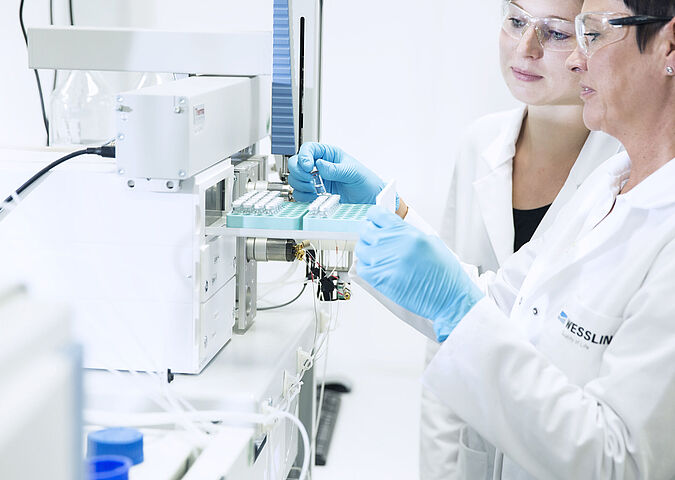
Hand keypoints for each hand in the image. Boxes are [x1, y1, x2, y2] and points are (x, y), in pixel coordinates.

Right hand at [288, 142, 384, 203]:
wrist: (369, 199)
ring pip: (295, 178)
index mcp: (328, 154)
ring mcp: (315, 180)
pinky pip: (300, 193)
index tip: (308, 166)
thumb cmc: (365, 182)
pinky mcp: (314, 194)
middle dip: (299, 172)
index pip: (308, 149)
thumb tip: (320, 165)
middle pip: (296, 163)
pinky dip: (303, 195)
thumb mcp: (353, 172)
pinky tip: (314, 196)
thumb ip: (336, 169)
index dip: (304, 156)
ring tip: (314, 189)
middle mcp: (319, 166)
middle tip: (310, 180)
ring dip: (301, 184)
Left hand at [355, 206, 483, 341]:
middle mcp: (394, 244)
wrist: (448, 298)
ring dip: (367, 251)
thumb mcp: (430, 242)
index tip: (374, 221)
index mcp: (408, 233)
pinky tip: (376, 268)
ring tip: (378, 256)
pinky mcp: (380, 279)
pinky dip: (366, 266)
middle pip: (366, 230)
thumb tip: (391, 229)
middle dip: (369, 233)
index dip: (374, 217)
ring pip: (361, 249)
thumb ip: (407, 233)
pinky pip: (362, 267)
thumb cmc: (444, 273)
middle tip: (376, 240)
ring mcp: (385, 262)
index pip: (377, 215)